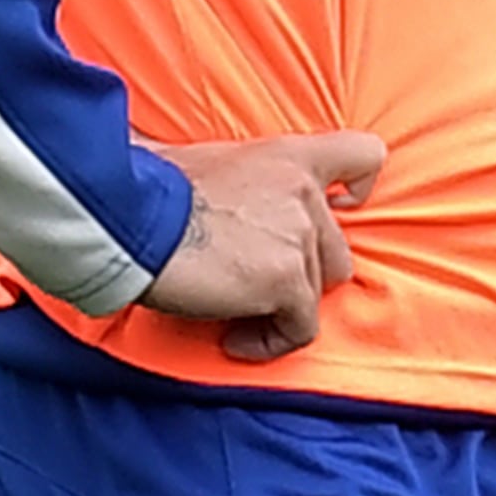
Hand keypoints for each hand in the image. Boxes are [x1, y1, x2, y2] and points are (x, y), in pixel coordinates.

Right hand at [142, 130, 386, 361]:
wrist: (130, 221)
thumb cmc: (146, 189)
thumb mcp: (194, 157)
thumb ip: (219, 167)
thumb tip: (153, 153)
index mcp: (289, 155)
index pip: (364, 155)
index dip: (357, 190)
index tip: (338, 210)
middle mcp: (305, 192)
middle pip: (336, 252)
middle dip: (300, 275)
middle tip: (252, 287)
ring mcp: (300, 237)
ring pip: (316, 293)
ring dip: (281, 309)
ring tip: (236, 315)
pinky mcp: (287, 280)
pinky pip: (299, 328)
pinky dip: (271, 341)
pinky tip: (234, 340)